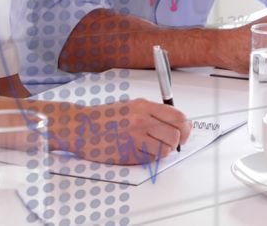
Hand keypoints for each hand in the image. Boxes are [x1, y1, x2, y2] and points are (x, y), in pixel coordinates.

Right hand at [42, 99, 190, 164]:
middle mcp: (140, 121)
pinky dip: (150, 158)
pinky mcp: (127, 154)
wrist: (80, 126)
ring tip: (152, 146)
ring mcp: (134, 138)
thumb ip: (153, 112)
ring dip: (163, 151)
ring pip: (165, 150)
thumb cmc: (104, 117)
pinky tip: (140, 151)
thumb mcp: (131, 106)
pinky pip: (150, 160)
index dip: (185, 127)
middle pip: (175, 135)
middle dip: (176, 141)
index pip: (178, 117)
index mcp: (143, 106)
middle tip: (171, 143)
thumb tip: (177, 122)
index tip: (184, 132)